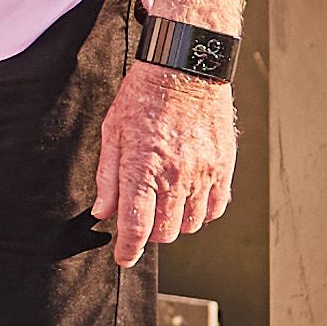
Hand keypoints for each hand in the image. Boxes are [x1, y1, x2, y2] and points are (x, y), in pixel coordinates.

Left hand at [90, 63, 238, 257]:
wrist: (185, 67)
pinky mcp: (223, 167)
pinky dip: (202, 212)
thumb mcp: (112, 132)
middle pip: (165, 233)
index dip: (127, 250)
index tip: (123, 258)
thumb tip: (103, 213)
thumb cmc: (144, 95)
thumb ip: (107, 177)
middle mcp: (176, 176)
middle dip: (149, 234)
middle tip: (141, 217)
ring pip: (190, 225)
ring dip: (175, 223)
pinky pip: (216, 208)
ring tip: (164, 203)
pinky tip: (189, 197)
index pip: (136, 227)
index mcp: (143, 168)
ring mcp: (203, 173)